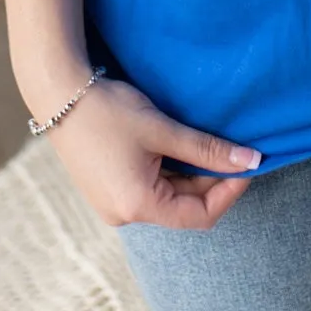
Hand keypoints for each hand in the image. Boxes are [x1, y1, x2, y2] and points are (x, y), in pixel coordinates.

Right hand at [39, 73, 261, 231]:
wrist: (59, 94)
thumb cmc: (109, 110)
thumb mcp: (163, 129)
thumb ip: (208, 149)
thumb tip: (251, 161)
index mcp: (137, 205)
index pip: (199, 216)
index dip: (229, 192)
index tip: (247, 165)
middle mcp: (124, 214)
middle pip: (183, 207)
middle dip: (211, 180)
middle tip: (231, 149)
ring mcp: (113, 203)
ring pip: (168, 197)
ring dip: (191, 174)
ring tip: (206, 143)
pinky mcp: (107, 190)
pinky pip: (149, 188)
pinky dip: (170, 171)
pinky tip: (179, 146)